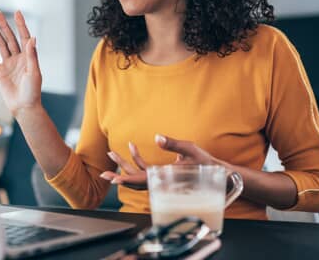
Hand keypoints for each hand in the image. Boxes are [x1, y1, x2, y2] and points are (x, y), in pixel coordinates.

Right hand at [0, 10, 41, 116]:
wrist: (24, 107)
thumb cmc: (33, 91)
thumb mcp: (34, 72)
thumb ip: (31, 55)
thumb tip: (33, 38)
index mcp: (28, 57)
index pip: (24, 37)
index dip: (21, 25)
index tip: (17, 12)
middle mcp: (18, 58)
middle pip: (10, 38)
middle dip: (4, 26)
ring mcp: (8, 64)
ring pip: (0, 45)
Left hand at [99, 134, 231, 189]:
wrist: (216, 173)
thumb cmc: (204, 162)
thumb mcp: (190, 149)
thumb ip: (173, 143)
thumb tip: (157, 137)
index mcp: (165, 177)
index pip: (141, 181)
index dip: (126, 180)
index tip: (113, 179)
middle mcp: (160, 180)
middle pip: (135, 180)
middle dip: (119, 175)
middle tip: (103, 172)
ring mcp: (160, 178)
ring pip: (138, 175)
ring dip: (124, 165)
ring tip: (112, 153)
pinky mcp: (162, 174)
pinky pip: (145, 169)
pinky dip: (137, 159)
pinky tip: (132, 147)